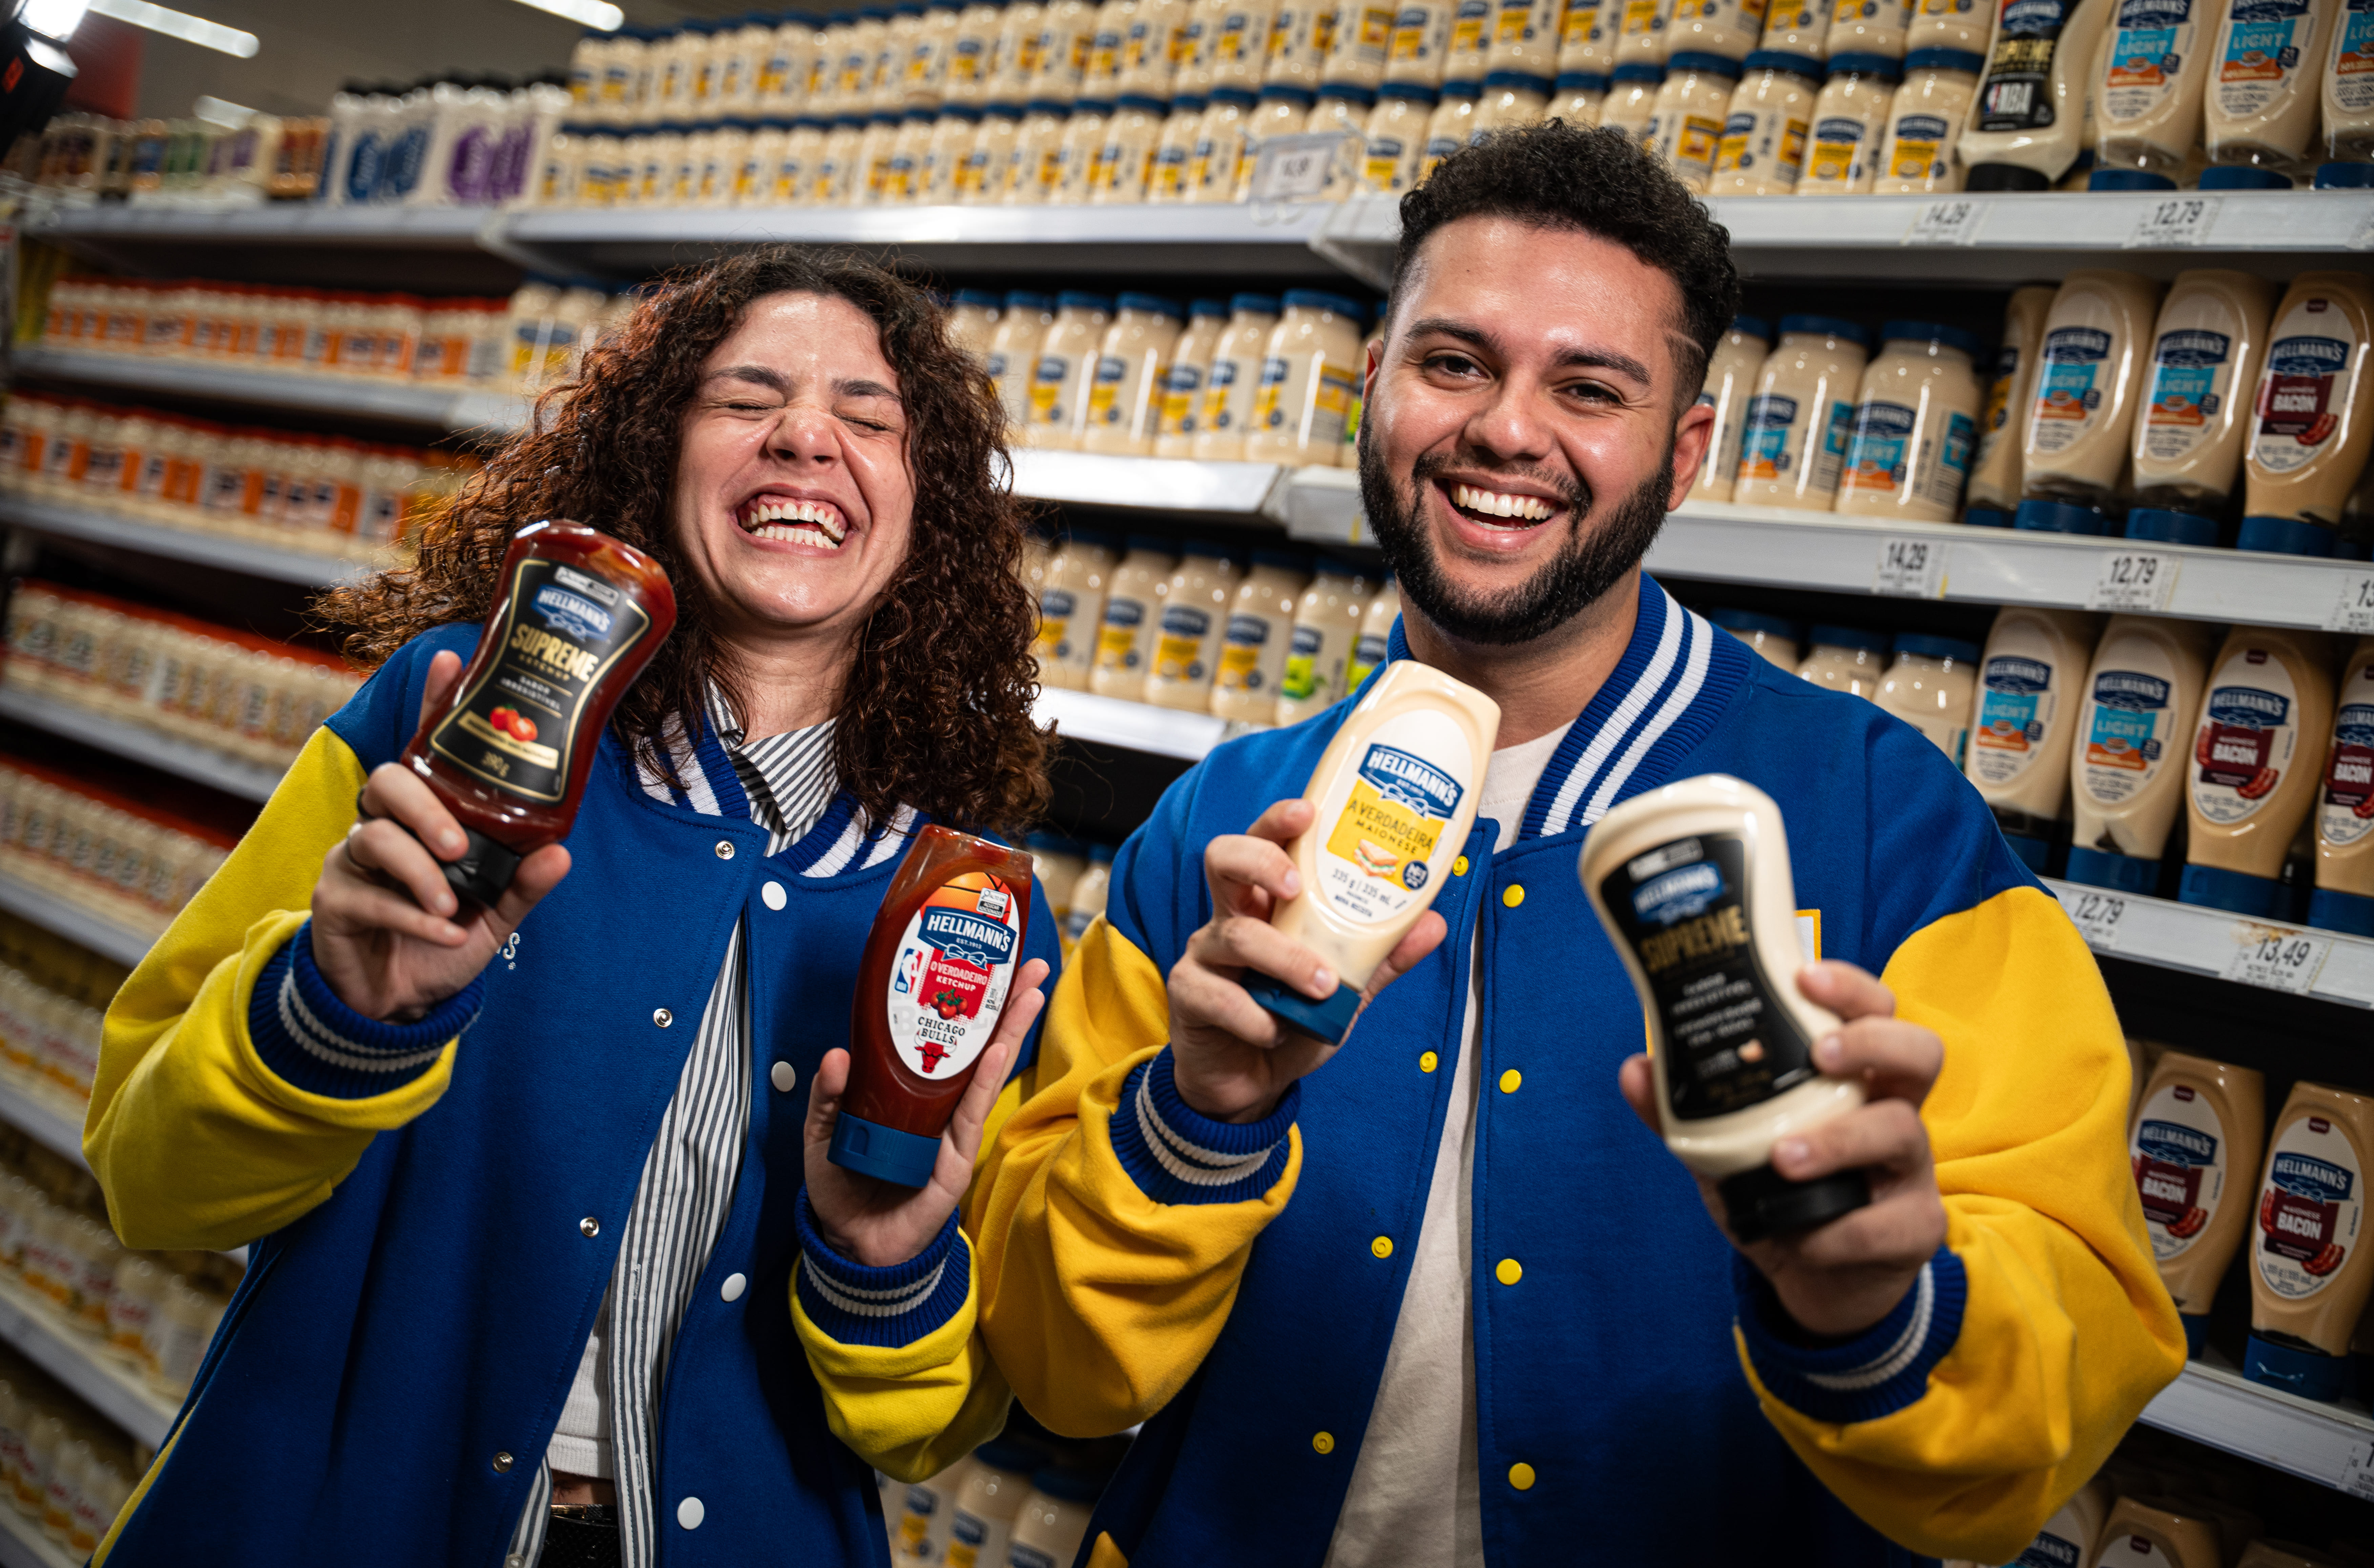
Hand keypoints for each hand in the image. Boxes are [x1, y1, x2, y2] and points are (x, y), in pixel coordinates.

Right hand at [310, 650, 572, 1023]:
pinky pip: (369, 897)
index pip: (423, 750)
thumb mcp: (494, 914)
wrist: (396, 1003)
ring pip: (372, 837)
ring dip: (418, 870)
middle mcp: (382, 826)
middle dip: (423, 807)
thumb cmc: (442, 938)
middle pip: (387, 783)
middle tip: (457, 843)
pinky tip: (443, 932)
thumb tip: (561, 854)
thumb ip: (522, 883)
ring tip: (451, 902)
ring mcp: (352, 861)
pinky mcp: (335, 901)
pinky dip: (411, 915)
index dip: (433, 702)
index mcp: (422, 817)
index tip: (449, 659)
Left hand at [803, 958, 1050, 1267]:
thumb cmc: (844, 1187)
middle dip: (1006, 1005)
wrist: (852, 1244)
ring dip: (1010, 1030)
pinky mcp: (957, 1157)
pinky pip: (972, 1112)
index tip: (983, 965)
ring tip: (1029, 991)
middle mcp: (939, 1104)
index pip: (944, 1039)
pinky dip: (987, 1079)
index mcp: (911, 1090)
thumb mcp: (822, 1132)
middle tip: (1030, 965)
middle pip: (979, 1045)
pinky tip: (1000, 1050)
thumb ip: (827, 1095)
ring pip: (986, 1070)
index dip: (966, 1005)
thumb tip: (837, 1054)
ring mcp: (953, 1129)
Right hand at [1167, 799, 1446, 1124]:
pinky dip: (1255, 1017)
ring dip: (1284, 959)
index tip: (1308, 811)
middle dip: (1261, 860)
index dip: (1279, 821)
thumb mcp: (1345, 988)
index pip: (1264, 842)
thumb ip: (1381, 957)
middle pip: (1223, 859)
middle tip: (1296, 885)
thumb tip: (1433, 924)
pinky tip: (1275, 1031)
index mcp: (1268, 904)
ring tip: (1322, 986)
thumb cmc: (1292, 1019)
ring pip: (1234, 935)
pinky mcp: (1188, 995)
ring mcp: (1206, 954)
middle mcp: (1231, 917)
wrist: (1252, 1081)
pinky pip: (1217, 996)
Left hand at [1618, 960, 1946, 1338]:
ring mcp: (1911, 1167)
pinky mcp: (1915, 1226)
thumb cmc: (1779, 1193)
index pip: (1873, 1011)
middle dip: (1871, 1041)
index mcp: (1853, 1078)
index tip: (1804, 975)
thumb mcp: (1726, 1150)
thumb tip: (1635, 1068)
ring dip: (1840, 1141)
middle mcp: (1892, 1109)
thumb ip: (1684, 1112)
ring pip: (1903, 1131)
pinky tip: (1805, 1235)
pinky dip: (1841, 1231)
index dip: (1849, 987)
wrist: (1818, 1279)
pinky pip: (1892, 1222)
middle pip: (1919, 1051)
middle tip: (1819, 1053)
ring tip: (1784, 1157)